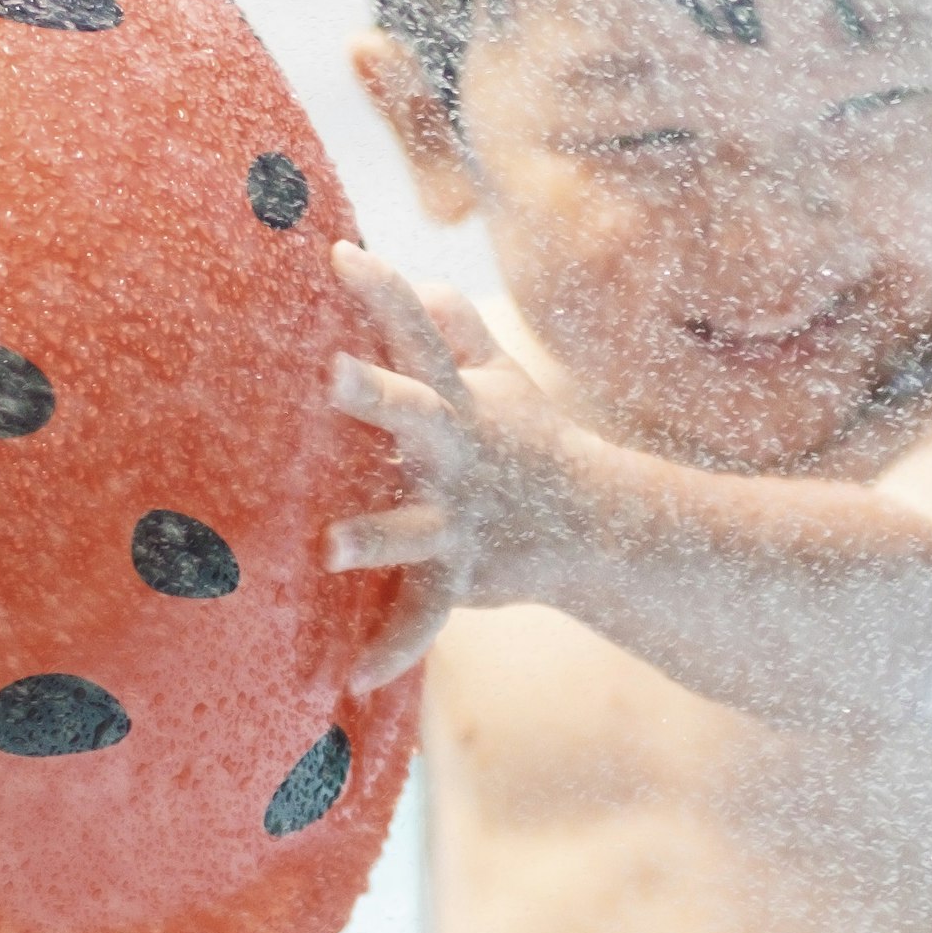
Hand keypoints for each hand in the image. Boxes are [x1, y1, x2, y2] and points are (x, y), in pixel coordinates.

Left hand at [322, 241, 585, 689]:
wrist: (603, 527)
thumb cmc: (532, 442)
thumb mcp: (503, 382)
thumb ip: (458, 331)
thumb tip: (420, 281)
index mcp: (461, 398)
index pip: (420, 333)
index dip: (384, 292)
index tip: (338, 253)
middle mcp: (460, 451)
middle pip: (415, 413)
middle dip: (375, 392)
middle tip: (328, 371)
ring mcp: (465, 516)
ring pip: (414, 526)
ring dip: (375, 537)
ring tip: (328, 547)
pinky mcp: (466, 574)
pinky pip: (427, 616)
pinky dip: (395, 647)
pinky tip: (352, 679)